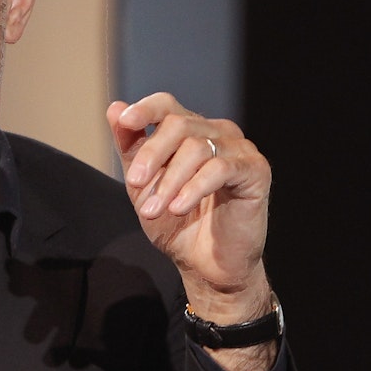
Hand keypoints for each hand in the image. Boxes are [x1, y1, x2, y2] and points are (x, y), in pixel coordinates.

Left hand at [106, 93, 274, 342]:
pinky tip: (178, 208)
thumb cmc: (178, 224)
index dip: (145, 109)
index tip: (126, 122)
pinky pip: (220, 168)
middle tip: (133, 184)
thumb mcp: (143, 186)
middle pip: (178, 125)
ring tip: (152, 210)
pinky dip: (193, 188)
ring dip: (168, 181)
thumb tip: (114, 108)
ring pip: (197, 148)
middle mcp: (217, 133)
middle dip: (151, 154)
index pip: (167, 105)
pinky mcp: (256, 170)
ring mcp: (239, 150)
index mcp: (191, 132)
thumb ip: (130, 148)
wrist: (207, 266)